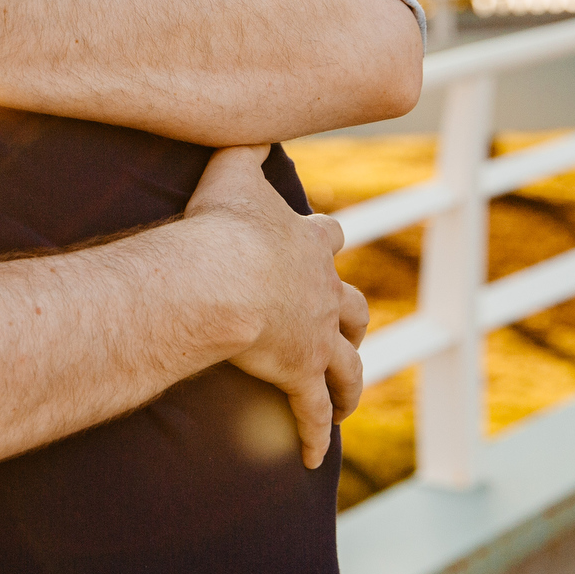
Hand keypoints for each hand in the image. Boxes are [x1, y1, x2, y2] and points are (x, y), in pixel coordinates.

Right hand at [182, 145, 367, 468]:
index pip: (327, 239)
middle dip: (349, 322)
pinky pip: (310, 411)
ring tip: (343, 400)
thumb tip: (248, 115)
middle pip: (352, 308)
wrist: (224, 278)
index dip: (323, 242)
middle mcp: (323, 291)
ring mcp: (317, 337)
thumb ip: (241, 142)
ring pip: (346, 365)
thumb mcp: (229, 169)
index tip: (322, 244)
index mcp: (308, 244)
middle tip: (345, 336)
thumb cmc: (223, 225)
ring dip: (346, 382)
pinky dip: (313, 433)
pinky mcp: (301, 374)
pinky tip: (311, 458)